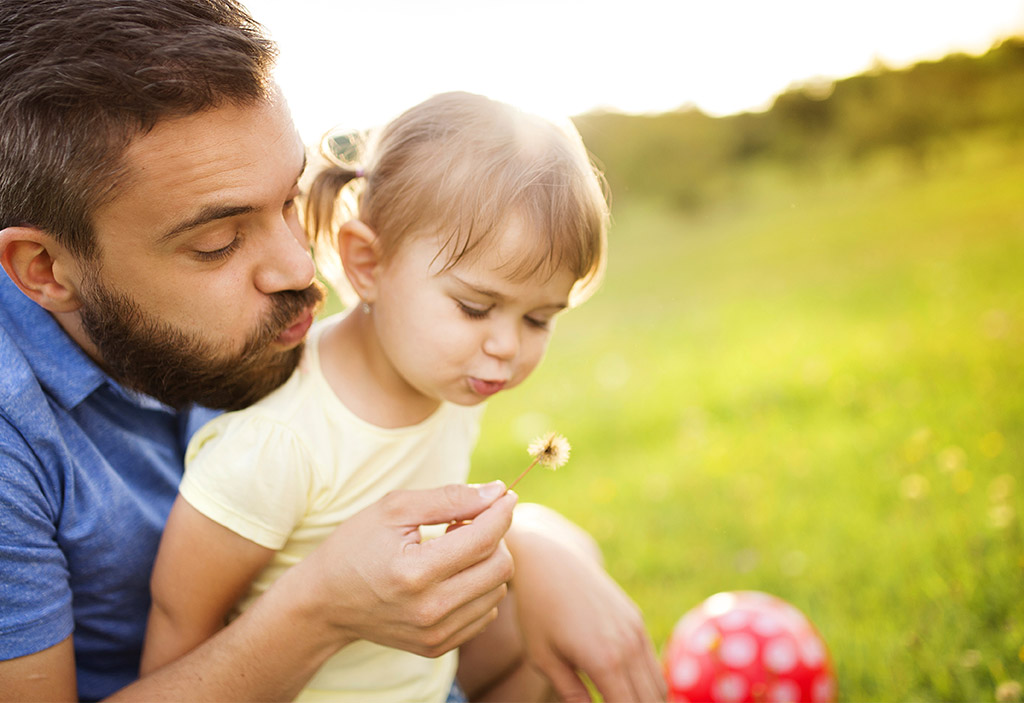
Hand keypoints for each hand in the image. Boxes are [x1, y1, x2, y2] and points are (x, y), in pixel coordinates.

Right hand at [282, 481, 516, 657]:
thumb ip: (450, 498)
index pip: (483, 539)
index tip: (505, 495)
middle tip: (466, 523)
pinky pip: (485, 613)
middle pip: (500, 567)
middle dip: (495, 537)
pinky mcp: (438, 647)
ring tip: (453, 549)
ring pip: (498, 590)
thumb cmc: (357, 545)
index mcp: (415, 572)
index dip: (501, 512)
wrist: (325, 602)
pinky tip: (450, 575)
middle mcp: (429, 609)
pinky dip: (478, 588)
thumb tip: (499, 492)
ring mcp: (435, 634)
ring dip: (487, 562)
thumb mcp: (395, 509)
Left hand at [507, 504, 665, 701]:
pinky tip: (632, 695)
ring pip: (657, 686)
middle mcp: (629, 646)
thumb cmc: (537, 610)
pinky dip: (649, 686)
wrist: (549, 558)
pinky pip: (652, 664)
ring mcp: (637, 631)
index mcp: (605, 661)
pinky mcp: (636, 620)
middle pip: (650, 702)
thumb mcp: (544, 658)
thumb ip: (570, 694)